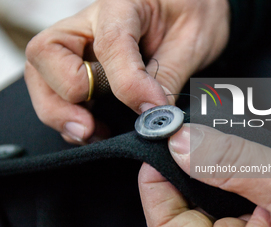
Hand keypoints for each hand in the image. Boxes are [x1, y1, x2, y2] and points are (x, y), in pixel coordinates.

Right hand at [24, 0, 229, 143]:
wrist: (189, 6)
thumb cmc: (191, 13)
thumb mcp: (190, 41)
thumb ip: (168, 76)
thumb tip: (152, 116)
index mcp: (122, 4)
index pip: (110, 45)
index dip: (129, 85)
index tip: (152, 110)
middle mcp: (90, 22)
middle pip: (45, 55)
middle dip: (65, 98)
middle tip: (92, 127)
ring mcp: (81, 43)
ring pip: (41, 75)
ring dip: (60, 111)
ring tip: (92, 132)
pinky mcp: (81, 62)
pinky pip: (55, 88)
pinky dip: (67, 114)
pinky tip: (93, 128)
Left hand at [139, 124, 270, 226]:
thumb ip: (231, 162)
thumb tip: (181, 143)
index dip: (154, 184)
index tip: (158, 147)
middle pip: (174, 221)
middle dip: (172, 178)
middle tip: (177, 143)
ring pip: (191, 215)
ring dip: (190, 181)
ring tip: (196, 153)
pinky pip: (212, 214)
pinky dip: (209, 187)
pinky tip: (217, 170)